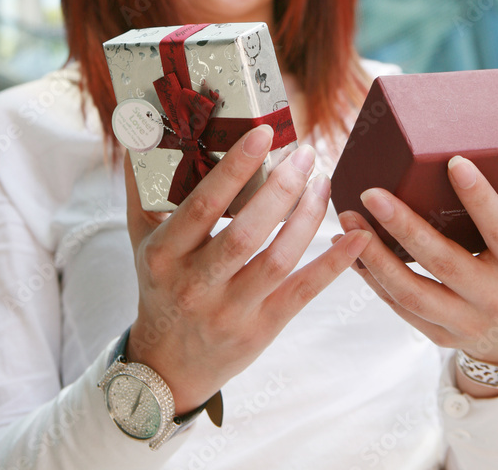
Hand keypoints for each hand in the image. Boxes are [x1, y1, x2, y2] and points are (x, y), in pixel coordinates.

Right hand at [125, 124, 370, 413]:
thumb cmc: (159, 285)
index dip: (235, 169)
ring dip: (308, 217)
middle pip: (246, 233)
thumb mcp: (141, 239)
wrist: (166, 365)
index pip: (202, 206)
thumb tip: (144, 131)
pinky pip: (302, 292)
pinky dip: (333, 264)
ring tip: (323, 181)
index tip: (263, 133)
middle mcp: (195, 284)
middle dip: (281, 188)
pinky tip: (357, 236)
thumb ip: (143, 186)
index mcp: (163, 255)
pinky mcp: (262, 329)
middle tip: (305, 153)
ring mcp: (230, 310)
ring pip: (278, 259)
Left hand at [336, 158, 497, 393]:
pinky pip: (397, 304)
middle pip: (444, 261)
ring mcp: (464, 320)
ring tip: (348, 218)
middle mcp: (494, 296)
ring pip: (411, 290)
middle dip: (405, 226)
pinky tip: (347, 247)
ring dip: (374, 255)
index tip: (454, 162)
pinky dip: (369, 275)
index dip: (480, 198)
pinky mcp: (437, 333)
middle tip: (371, 193)